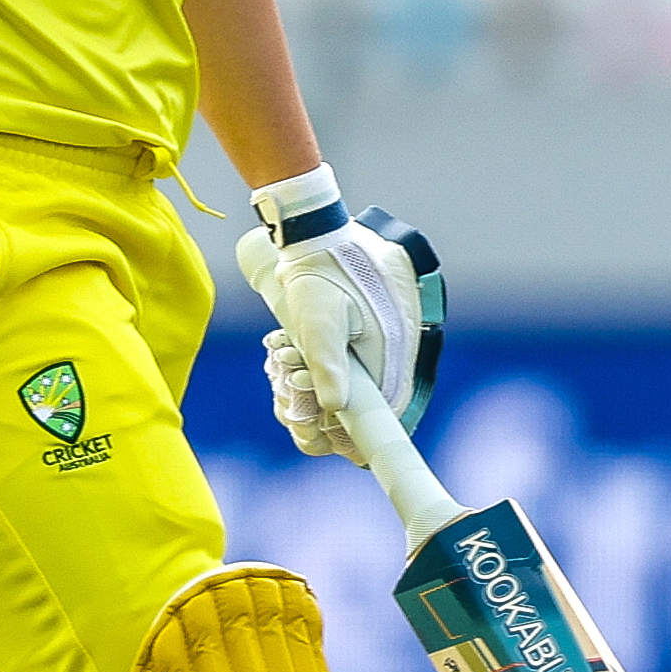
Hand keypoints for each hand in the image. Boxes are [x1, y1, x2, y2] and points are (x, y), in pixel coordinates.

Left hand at [232, 178, 439, 461]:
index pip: (382, 416)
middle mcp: (391, 357)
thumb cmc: (319, 274)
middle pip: (357, 410)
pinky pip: (337, 374)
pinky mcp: (360, 343)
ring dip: (305, 388)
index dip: (349, 435)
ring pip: (343, 392)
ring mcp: (376, 350)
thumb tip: (333, 407)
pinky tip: (286, 355)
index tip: (316, 433)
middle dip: (313, 407)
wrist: (317, 235)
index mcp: (391, 356)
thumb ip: (328, 363)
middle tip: (281, 387)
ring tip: (279, 360)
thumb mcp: (318, 319)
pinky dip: (308, 374)